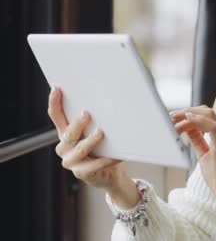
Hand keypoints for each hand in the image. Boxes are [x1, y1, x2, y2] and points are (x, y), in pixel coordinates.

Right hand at [48, 87, 139, 208]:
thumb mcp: (97, 131)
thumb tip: (107, 99)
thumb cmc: (104, 148)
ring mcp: (71, 161)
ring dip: (90, 141)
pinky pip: (93, 166)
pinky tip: (114, 156)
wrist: (110, 173)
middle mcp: (65, 147)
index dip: (54, 103)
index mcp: (66, 133)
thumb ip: (97, 120)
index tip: (57, 88)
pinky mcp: (81, 173)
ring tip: (101, 133)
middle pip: (68, 133)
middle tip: (87, 114)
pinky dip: (104, 160)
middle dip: (77, 123)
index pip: (56, 116)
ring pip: (79, 149)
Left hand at [171, 106, 215, 209]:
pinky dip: (199, 119)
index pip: (206, 117)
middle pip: (207, 112)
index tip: (174, 119)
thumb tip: (188, 131)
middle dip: (187, 111)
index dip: (189, 115)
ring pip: (209, 115)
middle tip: (171, 116)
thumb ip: (199, 141)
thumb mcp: (204, 155)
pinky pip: (213, 127)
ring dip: (189, 113)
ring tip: (174, 118)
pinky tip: (187, 118)